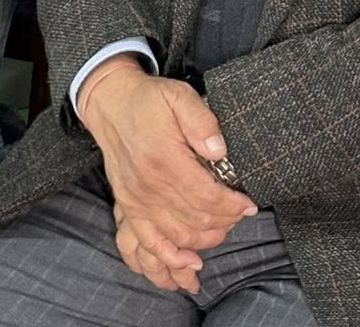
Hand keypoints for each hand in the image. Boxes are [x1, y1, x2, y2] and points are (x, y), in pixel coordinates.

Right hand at [80, 61, 255, 292]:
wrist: (109, 103)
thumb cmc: (147, 100)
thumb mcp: (178, 96)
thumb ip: (201, 121)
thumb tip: (220, 150)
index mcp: (164, 160)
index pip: (207, 197)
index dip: (233, 206)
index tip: (249, 205)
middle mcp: (150, 187)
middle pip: (197, 221)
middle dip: (226, 222)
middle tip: (239, 214)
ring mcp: (137, 201)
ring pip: (179, 237)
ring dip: (206, 241)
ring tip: (223, 230)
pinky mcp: (129, 207)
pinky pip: (149, 244)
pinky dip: (170, 259)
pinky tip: (189, 263)